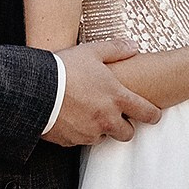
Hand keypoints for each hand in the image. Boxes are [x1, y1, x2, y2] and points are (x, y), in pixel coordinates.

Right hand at [47, 39, 161, 146]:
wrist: (34, 90)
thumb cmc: (65, 68)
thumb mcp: (91, 52)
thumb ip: (116, 49)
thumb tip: (134, 46)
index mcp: (117, 98)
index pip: (147, 113)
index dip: (153, 115)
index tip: (153, 115)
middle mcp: (107, 119)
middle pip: (128, 134)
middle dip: (124, 127)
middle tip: (116, 116)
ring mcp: (89, 132)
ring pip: (102, 137)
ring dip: (99, 128)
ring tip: (86, 112)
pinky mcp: (71, 141)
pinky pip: (80, 140)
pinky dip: (79, 132)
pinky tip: (70, 117)